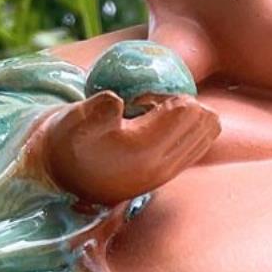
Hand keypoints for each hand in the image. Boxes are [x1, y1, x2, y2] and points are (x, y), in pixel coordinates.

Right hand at [34, 91, 219, 206]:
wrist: (64, 177)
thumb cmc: (69, 143)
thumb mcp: (72, 121)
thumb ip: (95, 110)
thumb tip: (117, 100)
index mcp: (144, 152)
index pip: (187, 111)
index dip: (164, 94)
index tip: (137, 100)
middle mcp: (164, 167)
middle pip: (205, 121)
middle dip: (183, 104)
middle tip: (149, 106)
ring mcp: (169, 173)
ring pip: (208, 133)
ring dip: (187, 117)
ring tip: (153, 117)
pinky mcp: (169, 175)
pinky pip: (200, 144)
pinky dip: (185, 129)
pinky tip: (156, 129)